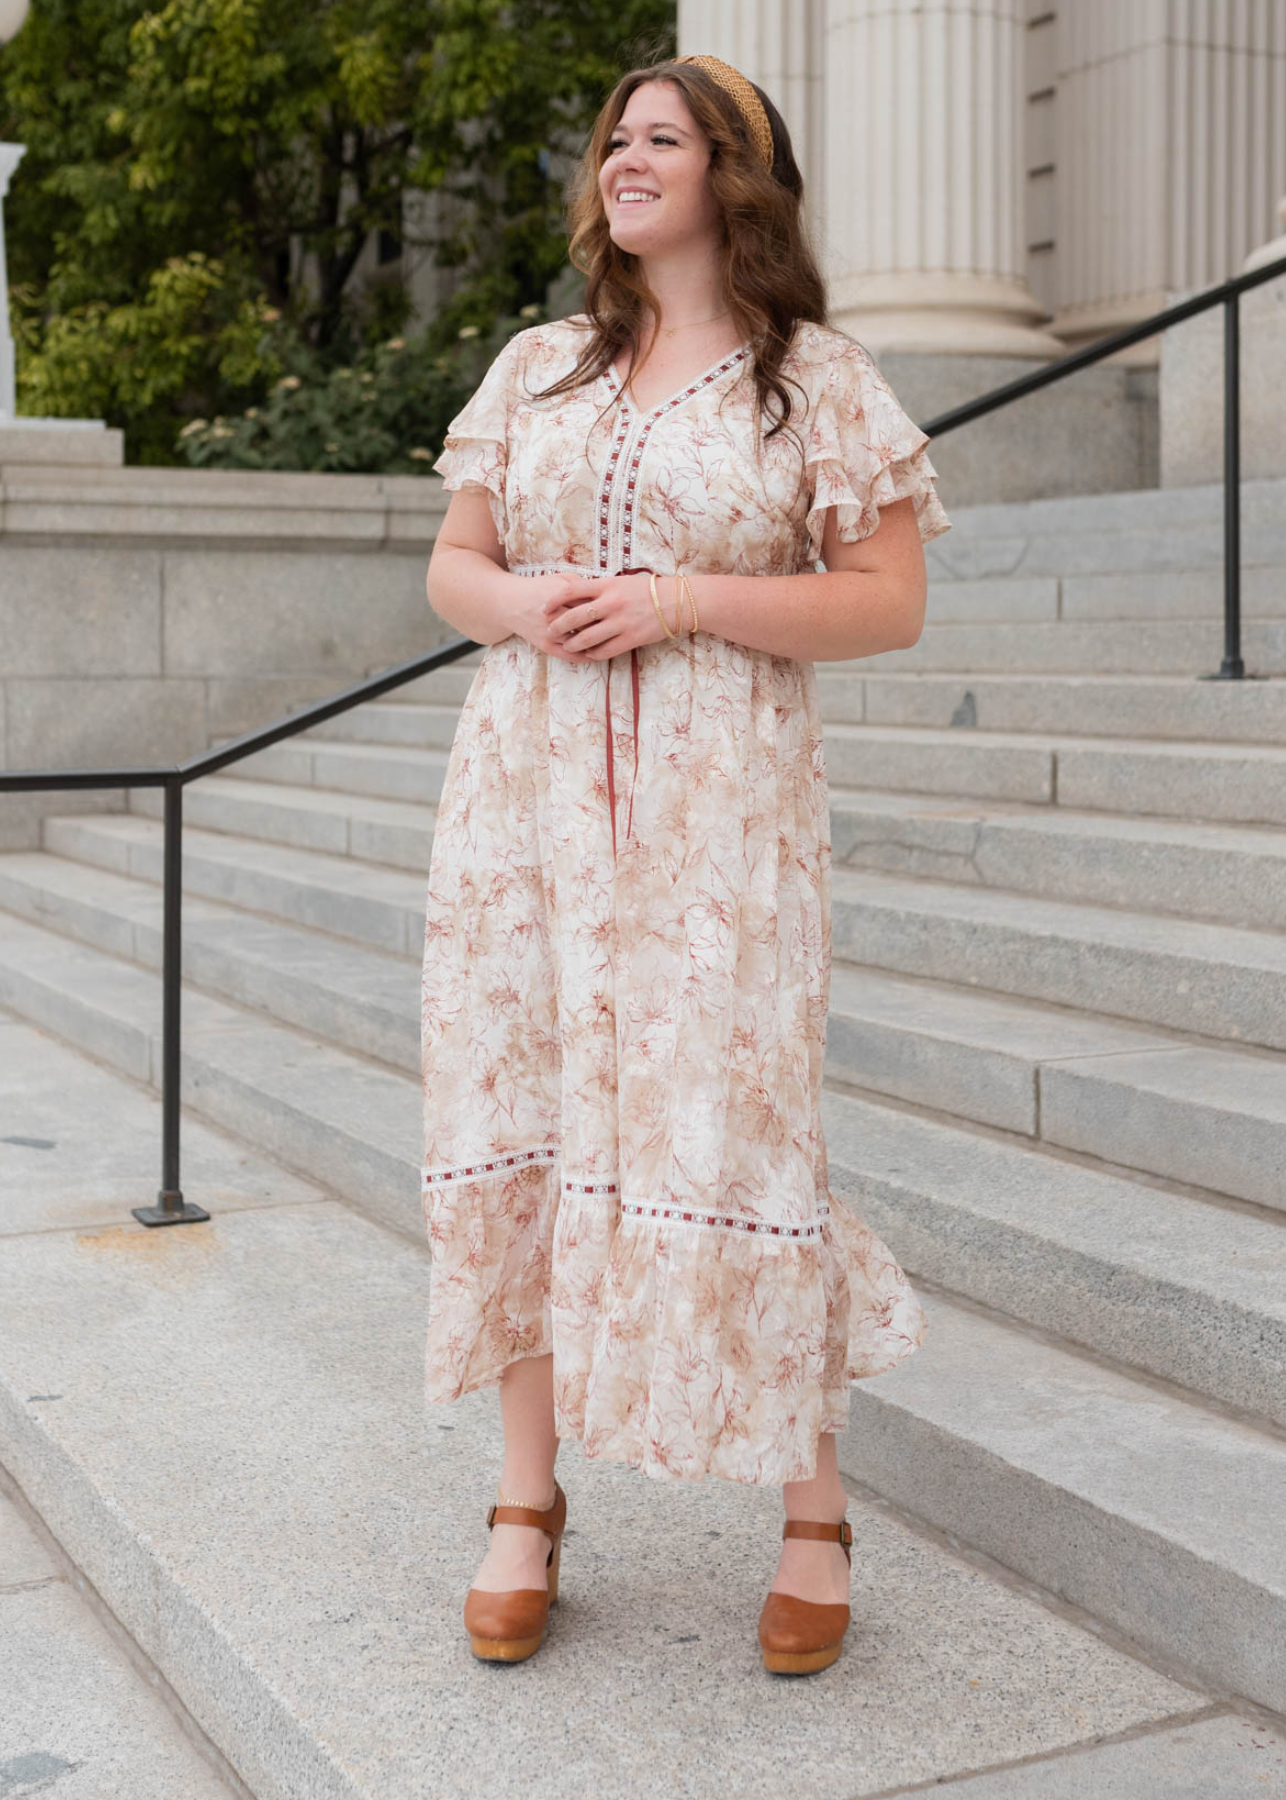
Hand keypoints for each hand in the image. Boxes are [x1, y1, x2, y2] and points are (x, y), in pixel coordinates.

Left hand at [540, 569, 690, 660]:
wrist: (675, 602)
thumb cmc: (648, 589)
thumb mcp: (622, 582)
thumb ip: (601, 588)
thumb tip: (577, 593)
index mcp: (607, 585)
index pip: (571, 590)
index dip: (554, 600)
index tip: (543, 607)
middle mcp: (611, 603)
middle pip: (575, 616)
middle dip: (558, 626)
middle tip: (549, 631)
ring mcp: (620, 623)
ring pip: (587, 637)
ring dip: (573, 644)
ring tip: (567, 646)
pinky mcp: (630, 639)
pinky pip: (606, 650)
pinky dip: (594, 653)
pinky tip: (588, 654)